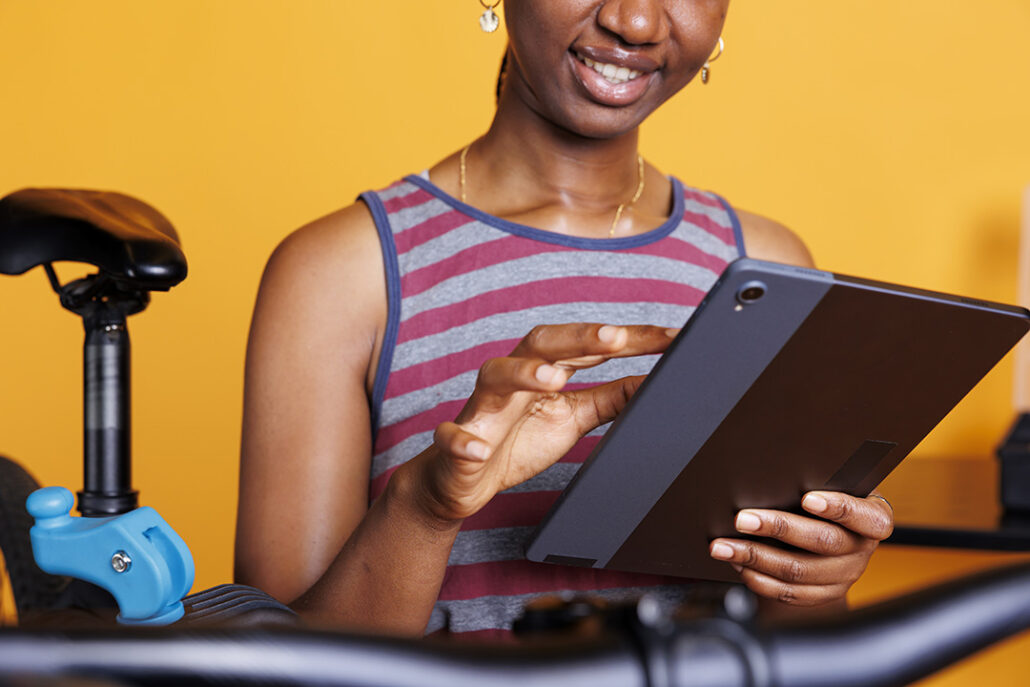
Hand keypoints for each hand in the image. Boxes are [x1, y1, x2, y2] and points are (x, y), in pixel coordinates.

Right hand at [407, 323, 675, 523]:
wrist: (462, 479)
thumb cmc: (518, 440)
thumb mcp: (574, 418)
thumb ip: (611, 399)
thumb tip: (653, 380)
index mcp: (544, 370)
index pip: (588, 345)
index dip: (629, 339)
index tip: (672, 337)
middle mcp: (512, 379)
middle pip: (541, 344)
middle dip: (577, 338)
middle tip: (617, 337)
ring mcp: (482, 408)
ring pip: (495, 377)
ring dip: (522, 374)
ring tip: (553, 378)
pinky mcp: (456, 442)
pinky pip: (453, 437)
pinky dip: (464, 442)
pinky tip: (479, 450)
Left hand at [708, 491, 894, 605]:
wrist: (833, 527)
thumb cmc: (828, 493)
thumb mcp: (834, 482)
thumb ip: (817, 478)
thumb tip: (773, 472)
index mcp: (874, 517)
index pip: (865, 516)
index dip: (838, 508)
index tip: (807, 498)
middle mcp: (862, 549)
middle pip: (821, 542)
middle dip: (777, 528)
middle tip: (742, 519)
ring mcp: (844, 575)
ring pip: (798, 571)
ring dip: (755, 557)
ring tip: (723, 546)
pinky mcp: (823, 594)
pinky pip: (788, 593)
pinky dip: (759, 578)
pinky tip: (738, 564)